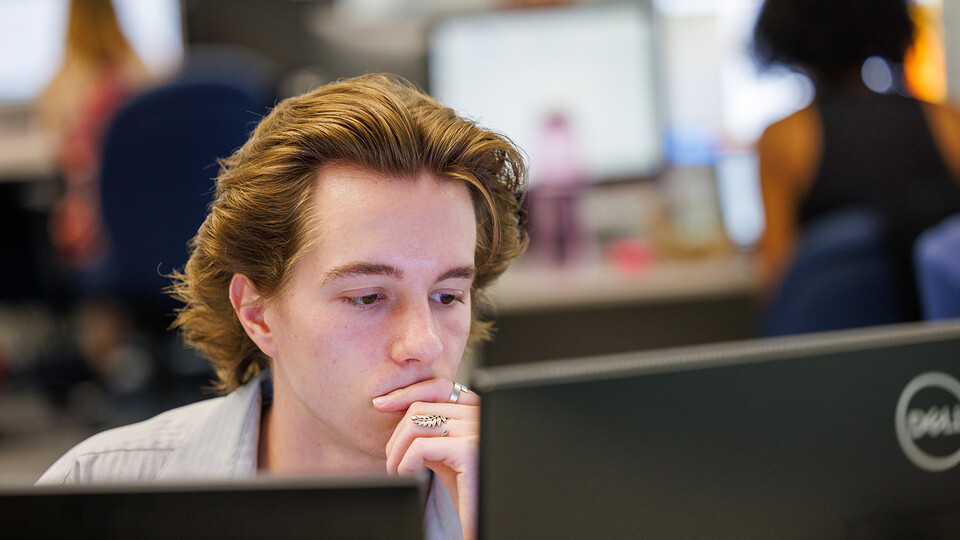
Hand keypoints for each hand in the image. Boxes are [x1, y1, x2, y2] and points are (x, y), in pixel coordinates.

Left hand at [374, 378, 479, 539]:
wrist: (481, 515)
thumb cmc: (465, 488)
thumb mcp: (445, 451)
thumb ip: (429, 429)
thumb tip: (393, 407)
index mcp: (478, 409)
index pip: (438, 387)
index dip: (406, 393)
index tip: (381, 404)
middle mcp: (481, 413)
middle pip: (422, 408)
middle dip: (396, 435)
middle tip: (391, 462)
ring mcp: (476, 428)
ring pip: (416, 425)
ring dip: (396, 451)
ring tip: (395, 471)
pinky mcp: (469, 449)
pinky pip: (420, 448)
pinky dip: (404, 463)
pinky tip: (406, 475)